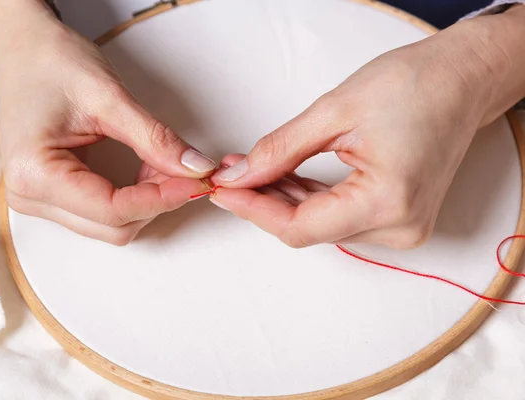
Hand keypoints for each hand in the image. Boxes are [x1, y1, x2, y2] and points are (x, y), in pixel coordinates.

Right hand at [0, 0, 214, 244]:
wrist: (26, 46)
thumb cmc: (53, 61)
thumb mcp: (109, 96)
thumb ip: (155, 138)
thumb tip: (197, 169)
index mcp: (33, 173)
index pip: (113, 210)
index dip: (162, 199)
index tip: (197, 179)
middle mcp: (29, 195)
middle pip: (114, 226)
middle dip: (156, 200)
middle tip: (185, 167)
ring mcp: (37, 198)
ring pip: (111, 224)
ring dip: (146, 200)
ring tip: (161, 161)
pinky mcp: (51, 195)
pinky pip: (103, 213)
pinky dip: (133, 197)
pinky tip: (145, 170)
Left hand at [210, 9, 524, 248]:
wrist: (462, 80)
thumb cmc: (415, 85)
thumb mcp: (335, 111)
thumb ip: (280, 150)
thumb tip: (240, 176)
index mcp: (387, 203)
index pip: (299, 227)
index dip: (254, 210)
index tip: (223, 190)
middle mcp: (398, 227)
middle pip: (308, 229)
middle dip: (263, 201)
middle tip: (230, 173)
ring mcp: (401, 227)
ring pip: (320, 224)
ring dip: (283, 199)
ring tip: (250, 170)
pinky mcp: (397, 218)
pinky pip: (339, 217)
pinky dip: (307, 198)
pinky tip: (282, 177)